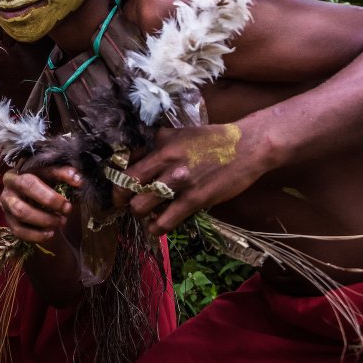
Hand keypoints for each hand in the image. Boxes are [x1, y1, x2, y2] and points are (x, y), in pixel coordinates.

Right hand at [0, 166, 81, 243]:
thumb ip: (65, 177)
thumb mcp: (55, 179)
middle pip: (26, 186)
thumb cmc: (45, 186)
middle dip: (50, 199)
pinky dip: (36, 235)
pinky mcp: (8, 221)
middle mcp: (10, 183)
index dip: (60, 174)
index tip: (78, 182)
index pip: (41, 168)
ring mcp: (6, 202)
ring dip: (44, 219)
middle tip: (67, 208)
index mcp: (23, 167)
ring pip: (21, 211)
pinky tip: (51, 233)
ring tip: (61, 221)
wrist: (33, 203)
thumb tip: (78, 180)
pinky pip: (19, 231)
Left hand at [112, 121, 270, 235]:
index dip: (116, 182)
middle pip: (127, 188)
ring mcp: (179, 182)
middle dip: (122, 200)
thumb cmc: (211, 140)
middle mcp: (165, 162)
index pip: (126, 166)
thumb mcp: (177, 134)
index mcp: (160, 145)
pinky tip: (157, 227)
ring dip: (140, 215)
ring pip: (141, 207)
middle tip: (128, 204)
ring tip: (146, 216)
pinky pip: (166, 221)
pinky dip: (157, 228)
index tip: (117, 190)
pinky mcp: (195, 199)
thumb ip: (155, 146)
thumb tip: (133, 158)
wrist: (246, 146)